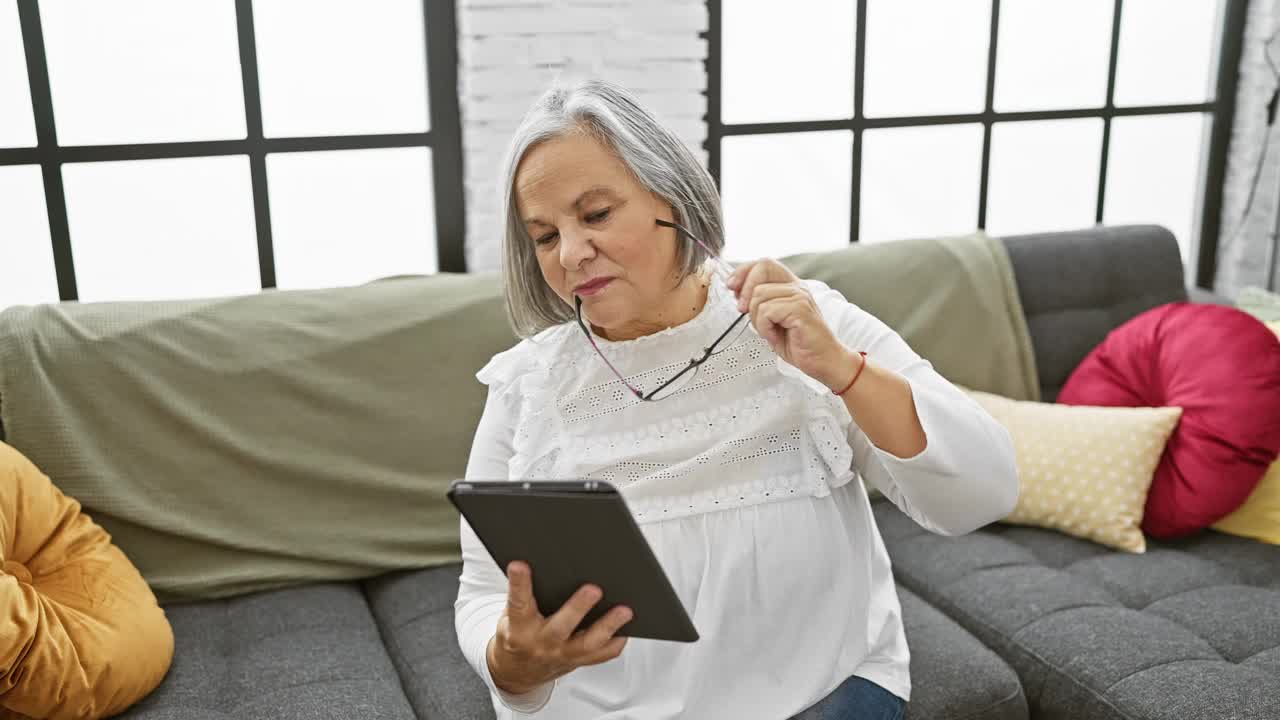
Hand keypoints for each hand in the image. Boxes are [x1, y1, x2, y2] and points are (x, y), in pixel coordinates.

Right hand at [487, 561, 631, 695]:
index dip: (519, 583)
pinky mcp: (578, 661)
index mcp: (519, 627)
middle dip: (578, 608)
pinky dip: (616, 641)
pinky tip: (626, 627)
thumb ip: (524, 594)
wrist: (518, 670)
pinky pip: (601, 655)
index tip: (519, 565)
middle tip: (593, 589)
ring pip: (587, 643)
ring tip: (624, 610)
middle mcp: (541, 642)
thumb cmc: (518, 633)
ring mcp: (562, 654)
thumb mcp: (511, 614)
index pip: (518, 603)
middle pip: (561, 627)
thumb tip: (538, 560)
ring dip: (608, 626)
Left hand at [727, 259, 856, 391]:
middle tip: (742, 310)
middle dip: (744, 291)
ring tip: (769, 331)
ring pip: (759, 295)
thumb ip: (759, 304)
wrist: (824, 362)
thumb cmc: (800, 345)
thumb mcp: (772, 321)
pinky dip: (765, 327)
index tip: (732, 287)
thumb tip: (737, 292)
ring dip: (757, 318)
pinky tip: (774, 336)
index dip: (743, 271)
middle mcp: (797, 287)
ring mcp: (800, 296)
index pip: (764, 263)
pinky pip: (767, 311)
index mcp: (790, 286)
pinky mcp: (800, 309)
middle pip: (761, 270)